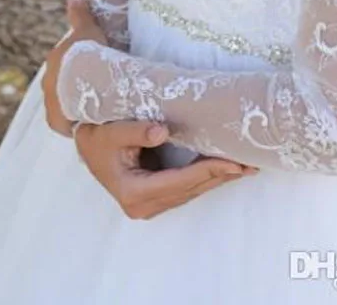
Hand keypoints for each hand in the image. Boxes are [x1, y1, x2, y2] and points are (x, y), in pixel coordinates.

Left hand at [41, 0, 107, 136]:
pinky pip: (66, 117)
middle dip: (76, 80)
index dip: (80, 59)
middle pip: (63, 79)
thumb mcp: (88, 30)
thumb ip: (80, 15)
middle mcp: (46, 80)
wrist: (86, 86)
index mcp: (53, 59)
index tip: (95, 62)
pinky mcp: (55, 121)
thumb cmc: (88, 54)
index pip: (65, 58)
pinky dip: (75, 115)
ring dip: (75, 99)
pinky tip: (88, 115)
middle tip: (98, 81)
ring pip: (63, 98)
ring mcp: (50, 102)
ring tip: (96, 100)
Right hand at [73, 118, 258, 219]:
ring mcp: (149, 205)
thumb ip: (135, 131)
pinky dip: (205, 178)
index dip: (207, 171)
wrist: (86, 146)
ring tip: (245, 166)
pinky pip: (185, 188)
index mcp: (133, 193)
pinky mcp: (155, 198)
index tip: (232, 163)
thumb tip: (162, 130)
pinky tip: (224, 169)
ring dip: (217, 179)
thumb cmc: (97, 137)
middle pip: (190, 190)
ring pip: (191, 191)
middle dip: (220, 176)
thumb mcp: (111, 131)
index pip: (179, 181)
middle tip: (250, 164)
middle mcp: (143, 205)